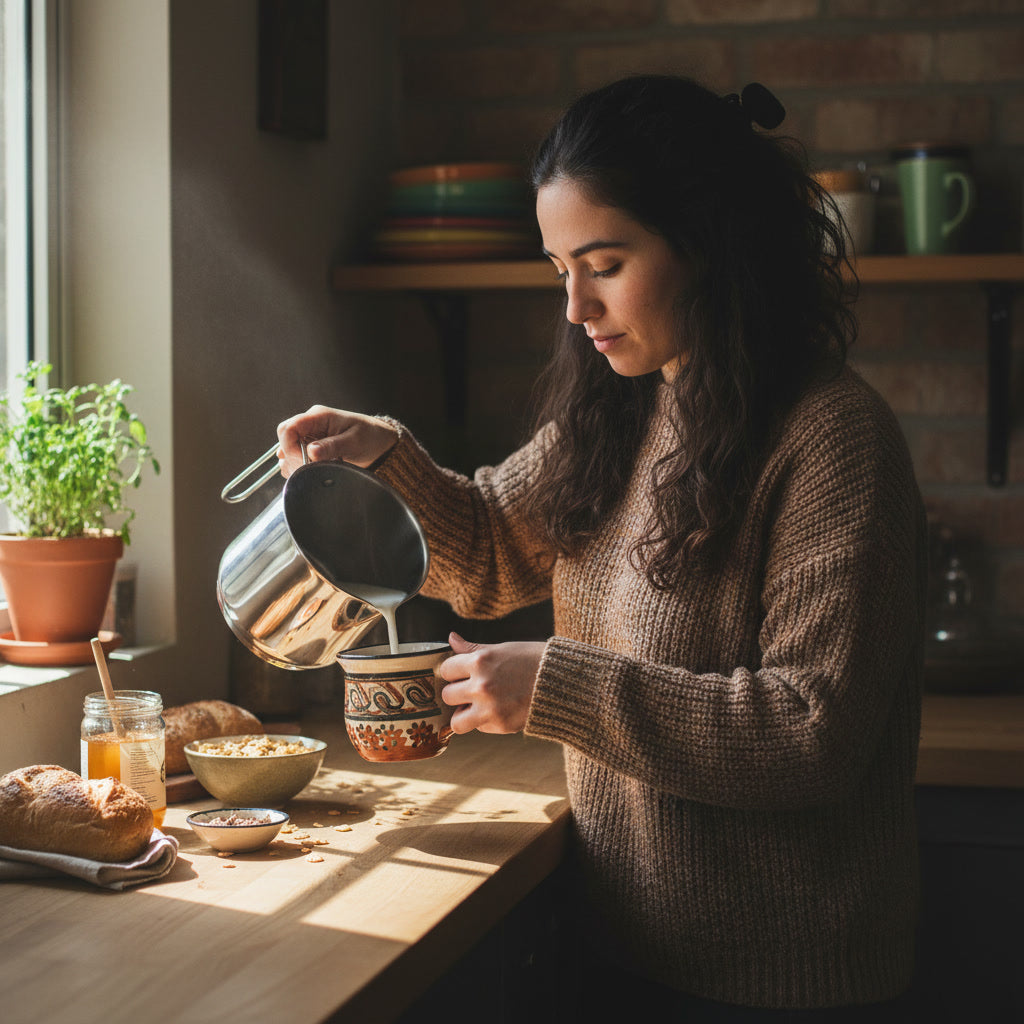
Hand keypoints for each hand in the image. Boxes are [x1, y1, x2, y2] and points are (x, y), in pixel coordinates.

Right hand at [276, 405, 398, 476]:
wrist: (379, 442)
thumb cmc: (370, 436)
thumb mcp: (354, 441)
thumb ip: (333, 446)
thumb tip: (311, 452)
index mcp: (318, 416)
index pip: (288, 428)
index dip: (289, 447)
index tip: (302, 463)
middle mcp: (310, 425)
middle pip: (284, 439)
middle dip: (291, 458)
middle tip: (309, 471)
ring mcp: (309, 437)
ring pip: (287, 451)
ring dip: (296, 464)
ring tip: (318, 470)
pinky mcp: (311, 449)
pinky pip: (295, 459)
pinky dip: (301, 468)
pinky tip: (317, 471)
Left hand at [438, 632, 544, 734]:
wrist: (563, 682)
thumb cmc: (532, 660)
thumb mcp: (502, 649)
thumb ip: (473, 648)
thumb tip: (451, 638)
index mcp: (480, 661)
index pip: (446, 669)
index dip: (454, 671)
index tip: (462, 673)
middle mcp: (481, 686)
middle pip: (447, 695)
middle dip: (457, 693)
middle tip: (471, 690)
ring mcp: (489, 708)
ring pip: (456, 721)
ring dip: (464, 714)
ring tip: (476, 707)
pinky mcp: (500, 725)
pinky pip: (478, 728)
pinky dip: (484, 722)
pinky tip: (499, 710)